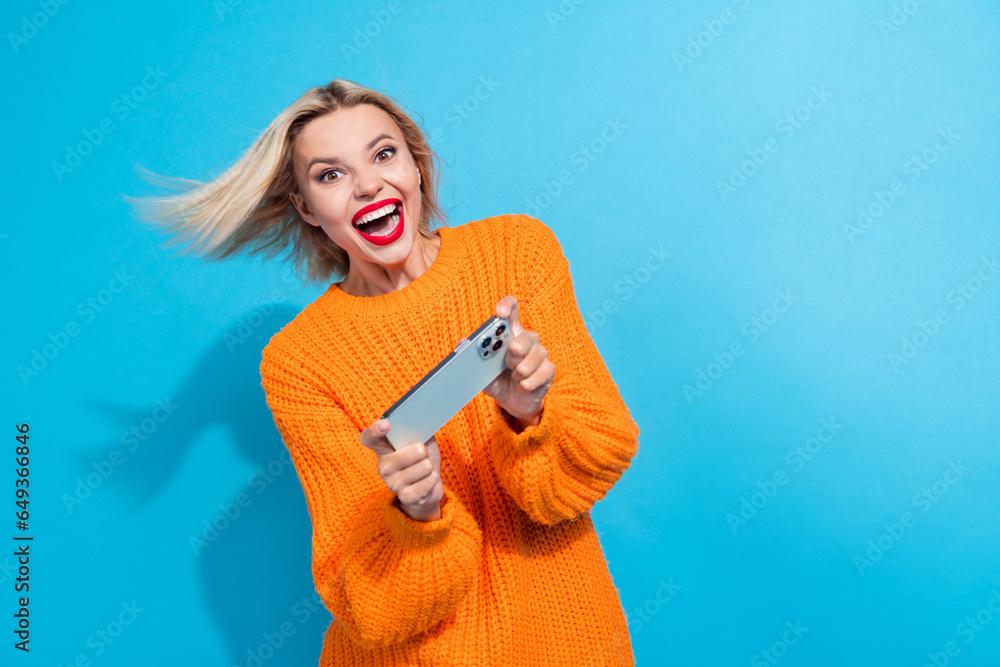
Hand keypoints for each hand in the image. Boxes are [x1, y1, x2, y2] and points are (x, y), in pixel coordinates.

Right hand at [359, 419, 442, 521]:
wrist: (430, 485)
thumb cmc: (423, 458)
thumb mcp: (420, 439)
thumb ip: (416, 429)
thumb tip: (420, 420)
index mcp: (383, 448)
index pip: (368, 438)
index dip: (374, 431)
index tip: (385, 424)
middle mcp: (383, 466)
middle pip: (405, 454)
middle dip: (423, 451)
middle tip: (422, 454)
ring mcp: (392, 483)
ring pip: (423, 467)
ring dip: (430, 466)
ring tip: (424, 469)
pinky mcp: (405, 497)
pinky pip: (427, 482)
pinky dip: (433, 479)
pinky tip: (427, 480)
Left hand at [483, 296, 554, 427]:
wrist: (513, 402)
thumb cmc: (498, 380)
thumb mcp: (482, 371)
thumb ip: (473, 357)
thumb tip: (461, 343)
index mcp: (510, 332)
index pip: (511, 309)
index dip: (507, 306)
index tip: (500, 313)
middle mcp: (527, 338)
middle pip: (522, 338)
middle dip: (513, 354)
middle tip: (507, 365)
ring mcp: (541, 353)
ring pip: (529, 360)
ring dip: (518, 374)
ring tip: (515, 377)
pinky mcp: (549, 368)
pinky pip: (537, 375)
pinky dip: (526, 384)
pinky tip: (523, 386)